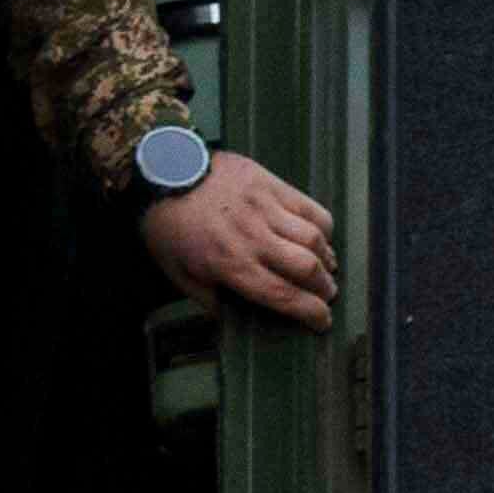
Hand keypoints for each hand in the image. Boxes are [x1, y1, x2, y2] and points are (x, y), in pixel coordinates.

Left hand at [144, 153, 338, 323]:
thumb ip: (208, 300)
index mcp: (231, 265)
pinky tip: (321, 236)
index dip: (310, 313)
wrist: (166, 171)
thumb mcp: (178, 273)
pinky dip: (323, 226)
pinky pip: (310, 207)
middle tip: (327, 295)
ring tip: (327, 268)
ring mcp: (265, 208)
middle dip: (325, 288)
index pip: (283, 295)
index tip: (323, 322)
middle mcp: (254, 238)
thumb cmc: (169, 225)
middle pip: (307, 268)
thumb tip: (232, 322)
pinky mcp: (271, 184)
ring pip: (314, 238)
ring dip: (327, 258)